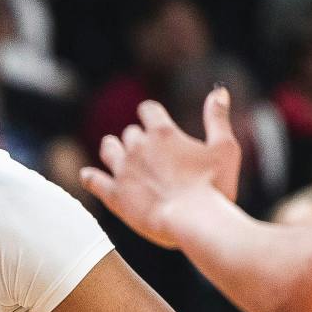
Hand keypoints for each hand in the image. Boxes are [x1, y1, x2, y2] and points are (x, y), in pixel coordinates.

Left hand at [80, 89, 241, 249]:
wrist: (193, 220)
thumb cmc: (214, 185)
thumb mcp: (224, 147)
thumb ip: (217, 118)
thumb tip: (219, 92)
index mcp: (163, 132)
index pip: (148, 110)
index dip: (151, 113)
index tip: (152, 118)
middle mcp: (138, 147)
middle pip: (131, 133)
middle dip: (138, 138)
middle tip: (146, 150)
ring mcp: (122, 170)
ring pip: (109, 149)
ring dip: (113, 148)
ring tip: (115, 151)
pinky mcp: (113, 194)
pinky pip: (93, 181)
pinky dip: (90, 177)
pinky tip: (87, 175)